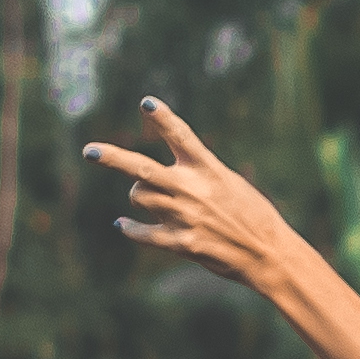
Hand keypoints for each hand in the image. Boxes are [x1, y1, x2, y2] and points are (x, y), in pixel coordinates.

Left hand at [81, 99, 308, 296]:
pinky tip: (123, 226)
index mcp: (208, 169)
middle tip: (90, 151)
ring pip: (140, 198)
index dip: (163, 117)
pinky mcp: (182, 243)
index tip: (147, 103)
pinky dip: (130, 229)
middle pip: (141, 169)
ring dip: (139, 197)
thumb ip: (196, 176)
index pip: (181, 135)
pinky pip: (143, 234)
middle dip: (112, 158)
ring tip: (149, 199)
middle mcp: (192, 190)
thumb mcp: (230, 184)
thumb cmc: (253, 216)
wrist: (269, 254)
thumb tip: (152, 181)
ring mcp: (185, 217)